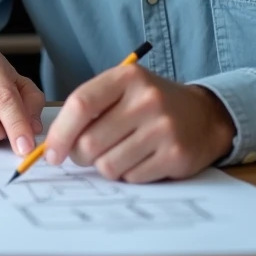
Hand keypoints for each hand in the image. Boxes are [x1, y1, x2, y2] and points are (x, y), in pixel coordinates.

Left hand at [45, 64, 235, 182]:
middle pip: (89, 142)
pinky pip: (131, 178)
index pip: (81, 105)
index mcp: (127, 77)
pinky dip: (128, 174)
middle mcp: (146, 100)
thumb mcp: (122, 90)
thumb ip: (89, 108)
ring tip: (119, 153)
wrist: (204, 116)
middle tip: (86, 154)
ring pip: (108, 165)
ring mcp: (163, 128)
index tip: (51, 153)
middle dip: (80, 156)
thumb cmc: (150, 104)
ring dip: (105, 166)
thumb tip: (54, 145)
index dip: (60, 133)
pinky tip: (141, 159)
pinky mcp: (175, 155)